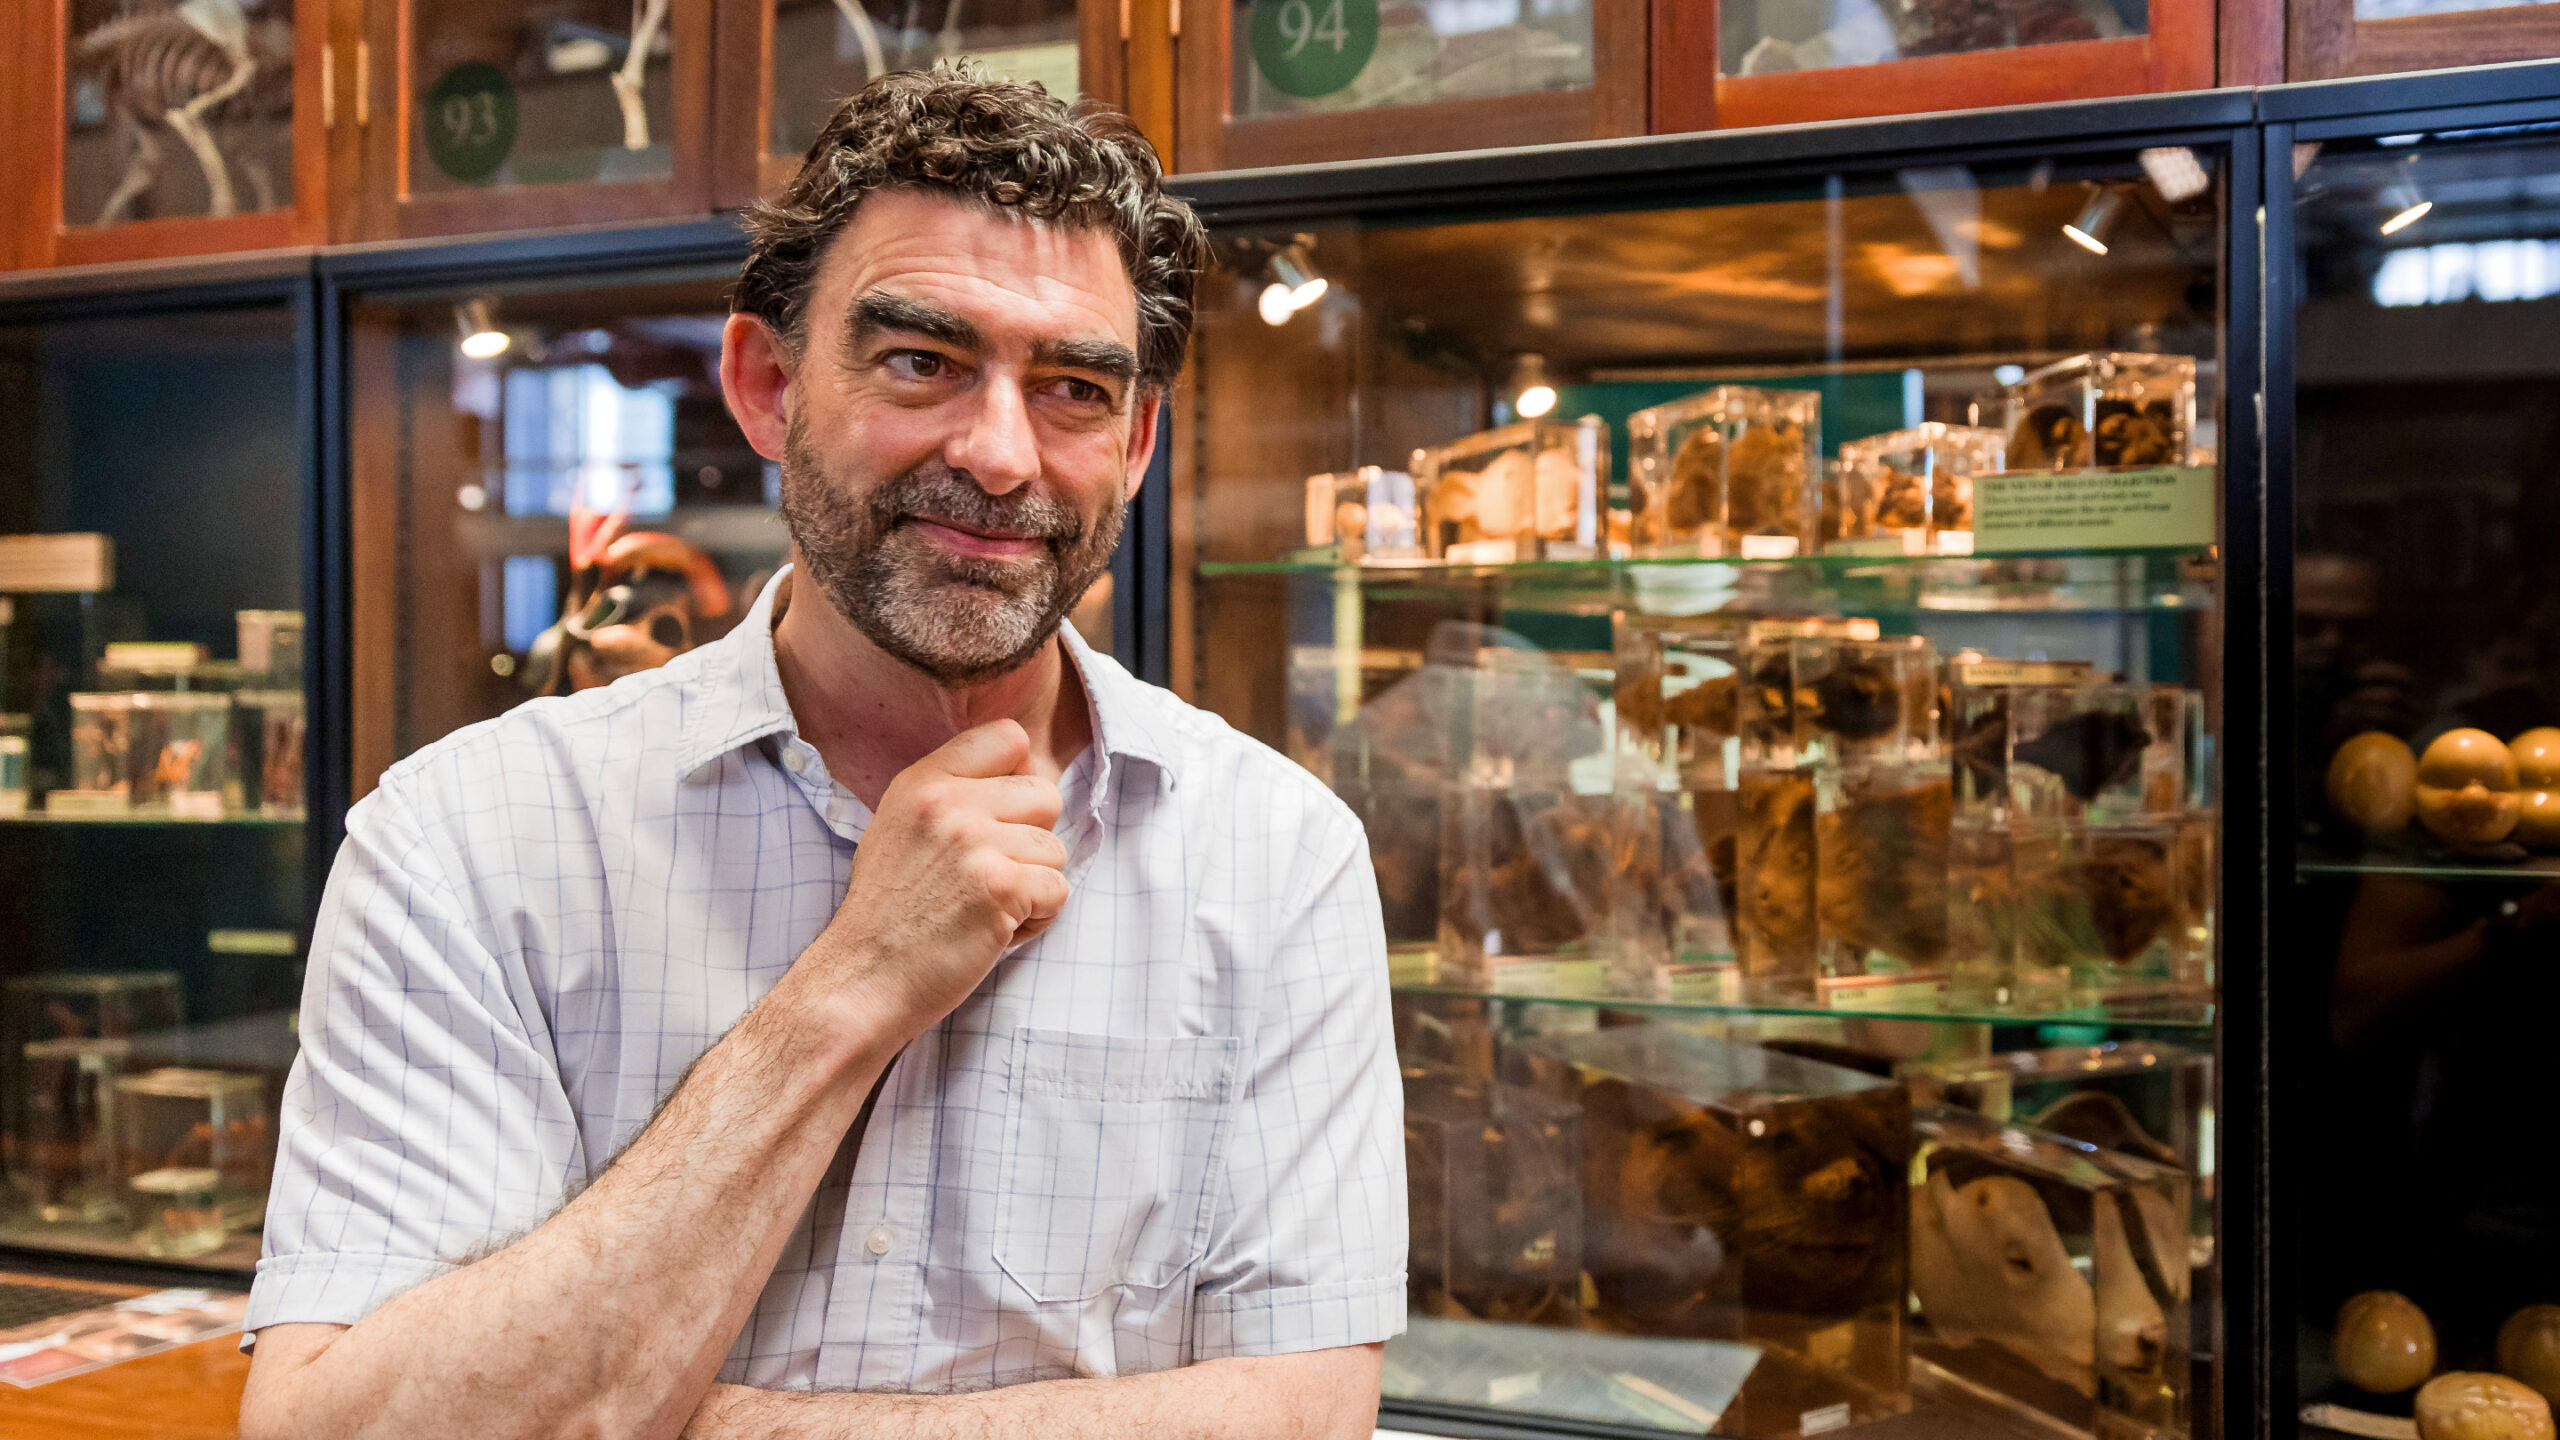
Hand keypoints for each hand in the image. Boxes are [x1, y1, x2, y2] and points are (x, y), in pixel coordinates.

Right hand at [810, 721, 1068, 1030]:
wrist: (859, 981)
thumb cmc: (888, 917)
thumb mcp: (901, 830)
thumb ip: (954, 796)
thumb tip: (1028, 772)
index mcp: (923, 781)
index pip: (1009, 737)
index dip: (1018, 780)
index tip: (999, 821)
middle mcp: (948, 802)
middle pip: (1046, 795)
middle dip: (1031, 841)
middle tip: (989, 878)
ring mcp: (975, 842)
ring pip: (1056, 849)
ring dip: (1033, 887)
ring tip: (984, 911)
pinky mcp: (1000, 887)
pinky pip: (1058, 891)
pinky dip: (1036, 921)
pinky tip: (992, 933)